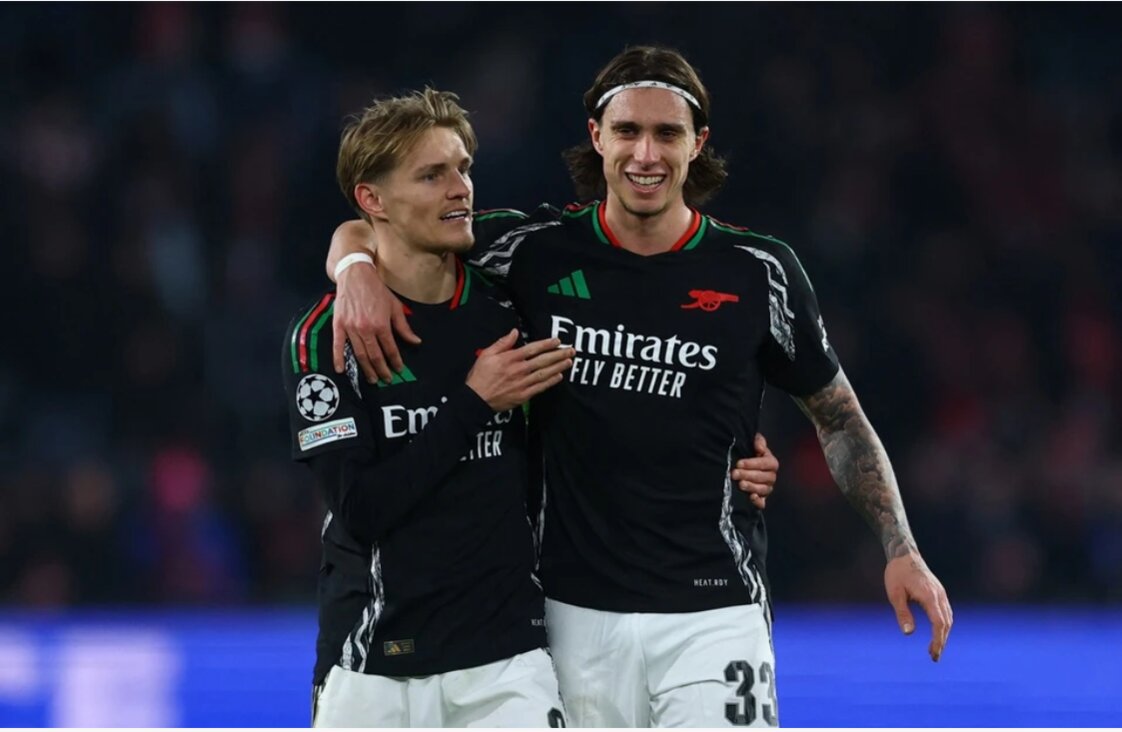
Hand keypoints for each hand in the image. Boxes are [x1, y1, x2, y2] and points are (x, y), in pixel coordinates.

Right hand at [332, 262, 420, 382]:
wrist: (355, 275)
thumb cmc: (377, 290)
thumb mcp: (395, 306)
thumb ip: (404, 327)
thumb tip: (416, 341)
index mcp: (381, 324)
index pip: (390, 349)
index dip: (395, 361)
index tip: (398, 369)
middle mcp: (366, 329)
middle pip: (374, 356)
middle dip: (381, 370)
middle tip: (386, 379)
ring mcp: (351, 328)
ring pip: (359, 354)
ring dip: (366, 369)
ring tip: (372, 379)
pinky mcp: (338, 325)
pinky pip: (338, 345)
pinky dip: (339, 359)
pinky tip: (341, 370)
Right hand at [466, 330, 574, 411]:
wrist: (476, 399)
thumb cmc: (480, 376)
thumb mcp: (486, 354)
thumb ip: (502, 343)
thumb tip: (514, 332)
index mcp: (510, 359)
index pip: (532, 349)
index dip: (546, 344)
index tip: (557, 341)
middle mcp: (518, 370)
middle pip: (542, 360)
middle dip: (558, 355)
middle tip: (571, 350)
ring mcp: (522, 383)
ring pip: (544, 373)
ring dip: (558, 367)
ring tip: (569, 362)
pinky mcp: (523, 395)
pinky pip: (540, 387)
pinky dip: (550, 382)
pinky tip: (559, 376)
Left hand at [730, 433, 778, 509]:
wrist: (740, 466)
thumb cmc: (748, 452)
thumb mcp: (752, 442)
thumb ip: (758, 441)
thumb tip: (760, 448)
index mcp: (771, 462)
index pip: (766, 463)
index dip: (752, 463)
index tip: (739, 463)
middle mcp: (771, 476)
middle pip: (764, 477)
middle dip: (748, 475)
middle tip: (734, 473)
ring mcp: (767, 488)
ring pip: (763, 489)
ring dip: (752, 487)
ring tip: (740, 484)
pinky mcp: (761, 498)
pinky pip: (762, 502)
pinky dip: (758, 501)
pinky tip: (751, 498)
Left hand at [885, 551, 952, 661]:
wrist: (904, 554)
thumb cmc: (897, 573)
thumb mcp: (895, 594)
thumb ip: (903, 613)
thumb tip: (909, 633)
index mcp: (929, 596)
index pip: (939, 623)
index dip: (938, 640)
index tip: (934, 654)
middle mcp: (939, 595)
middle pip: (946, 623)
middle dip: (942, 641)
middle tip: (934, 657)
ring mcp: (941, 593)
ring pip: (948, 618)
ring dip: (944, 634)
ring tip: (935, 648)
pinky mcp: (939, 592)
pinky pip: (946, 611)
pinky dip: (944, 624)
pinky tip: (938, 632)